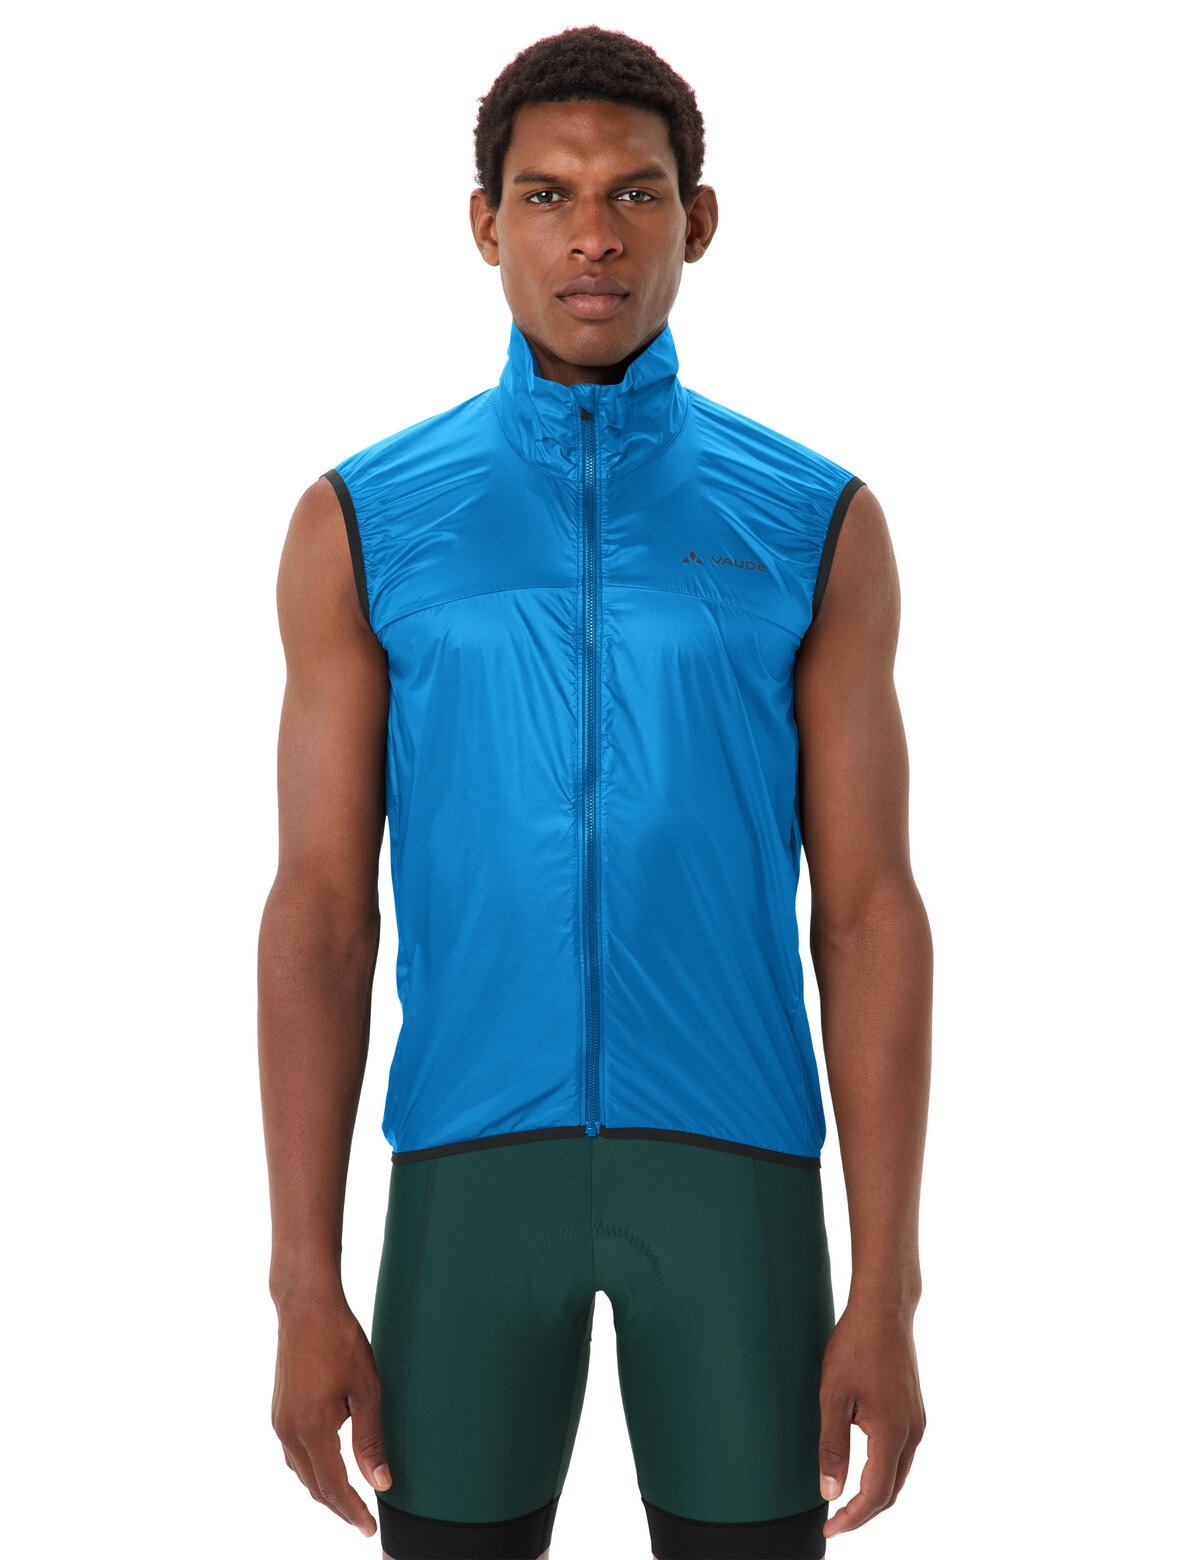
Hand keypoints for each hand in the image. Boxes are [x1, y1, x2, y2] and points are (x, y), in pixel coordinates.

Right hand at [271, 1297, 392, 1536]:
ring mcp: (280, 1420)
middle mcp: (289, 1430)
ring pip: (301, 1471)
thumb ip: (370, 1439)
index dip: (352, 1511)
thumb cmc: (340, 1340)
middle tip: (363, 1519)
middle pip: (313, 1485)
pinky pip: (293, 1453)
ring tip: (349, 1498)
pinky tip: (327, 1465)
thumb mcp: (366, 1389)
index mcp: (312, 1428)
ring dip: (324, 1489)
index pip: (333, 1487)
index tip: (369, 1527)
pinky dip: (311, 1468)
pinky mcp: (279, 1410)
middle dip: (339, 1506)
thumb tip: (380, 1481)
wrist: (306, 1306)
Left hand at [817, 1303, 924, 1538]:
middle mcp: (912, 1432)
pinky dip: (884, 1471)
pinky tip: (864, 1468)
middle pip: (892, 1490)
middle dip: (864, 1512)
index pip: (876, 1494)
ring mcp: (917, 1421)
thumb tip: (830, 1491)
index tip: (830, 1528)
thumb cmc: (855, 1347)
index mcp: (892, 1432)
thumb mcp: (833, 1397)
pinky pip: (902, 1454)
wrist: (884, 1310)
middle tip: (835, 1521)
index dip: (853, 1517)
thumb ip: (832, 1447)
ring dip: (875, 1492)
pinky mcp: (915, 1410)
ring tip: (846, 1501)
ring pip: (899, 1473)